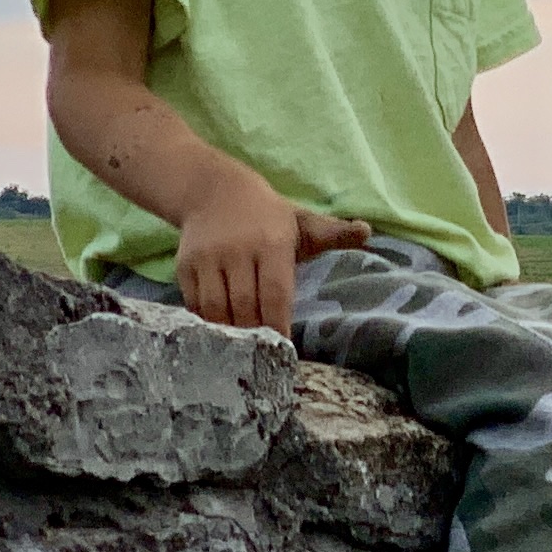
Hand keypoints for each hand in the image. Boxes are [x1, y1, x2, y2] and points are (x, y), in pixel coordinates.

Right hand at [174, 186, 371, 334]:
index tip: (285, 349)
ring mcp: (207, 259)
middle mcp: (237, 251)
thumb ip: (334, 233)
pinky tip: (218, 334)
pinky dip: (206, 322)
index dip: (279, 324)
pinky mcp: (184, 266)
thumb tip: (367, 232)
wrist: (214, 192)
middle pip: (243, 305)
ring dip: (228, 332)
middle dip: (254, 333)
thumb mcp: (303, 222)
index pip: (275, 293)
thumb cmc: (268, 217)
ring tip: (240, 351)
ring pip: (215, 308)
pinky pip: (194, 303)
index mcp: (272, 243)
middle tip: (263, 358)